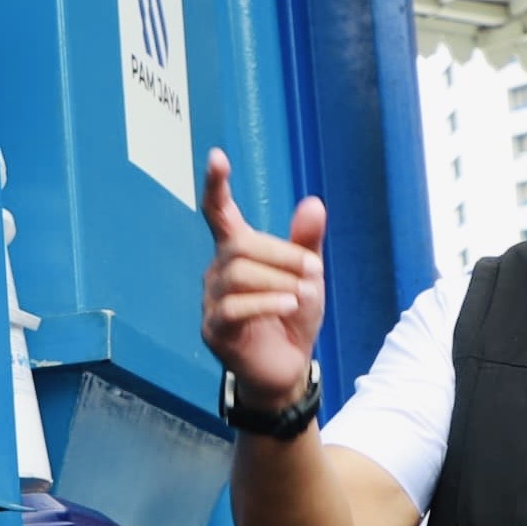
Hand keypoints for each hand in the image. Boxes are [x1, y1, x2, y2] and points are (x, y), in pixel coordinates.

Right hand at [200, 150, 328, 406]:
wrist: (288, 368)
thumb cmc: (292, 316)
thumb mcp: (308, 275)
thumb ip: (306, 241)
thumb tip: (314, 202)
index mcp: (237, 252)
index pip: (219, 212)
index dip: (217, 185)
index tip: (217, 157)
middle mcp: (218, 272)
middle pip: (241, 246)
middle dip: (281, 255)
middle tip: (311, 272)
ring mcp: (212, 302)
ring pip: (238, 275)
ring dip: (278, 280)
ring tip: (301, 295)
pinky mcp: (214, 330)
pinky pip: (234, 307)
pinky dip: (267, 302)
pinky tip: (289, 305)